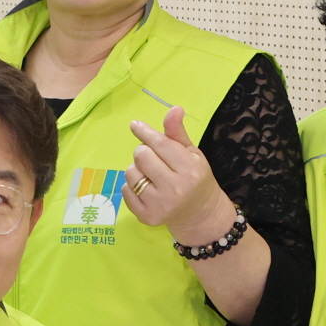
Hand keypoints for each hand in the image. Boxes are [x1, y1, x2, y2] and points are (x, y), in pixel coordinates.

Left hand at [125, 109, 232, 239]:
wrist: (199, 213)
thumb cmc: (195, 177)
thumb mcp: (192, 153)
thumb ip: (177, 133)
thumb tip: (174, 108)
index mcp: (190, 169)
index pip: (159, 144)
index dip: (145, 132)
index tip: (135, 125)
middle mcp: (175, 188)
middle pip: (141, 155)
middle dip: (145, 152)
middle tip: (154, 159)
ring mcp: (160, 205)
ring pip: (130, 172)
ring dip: (137, 169)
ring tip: (151, 175)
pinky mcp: (147, 217)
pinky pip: (125, 191)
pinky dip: (131, 187)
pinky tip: (147, 190)